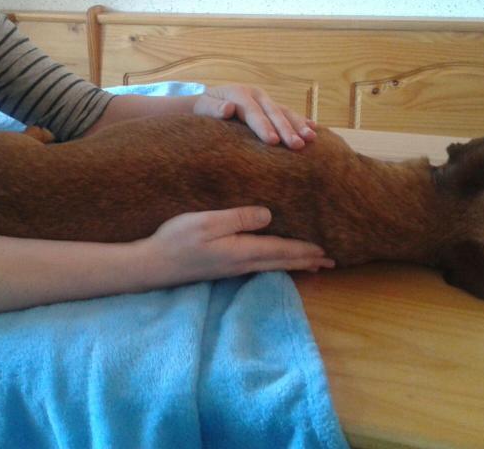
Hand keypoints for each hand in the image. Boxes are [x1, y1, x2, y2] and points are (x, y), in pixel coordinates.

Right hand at [140, 206, 334, 285]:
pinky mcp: (224, 268)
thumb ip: (238, 218)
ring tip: (313, 265)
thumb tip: (269, 215)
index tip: (327, 252)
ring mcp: (233, 268)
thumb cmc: (177, 240)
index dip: (305, 251)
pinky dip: (277, 263)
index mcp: (242, 250)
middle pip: (282, 262)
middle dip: (307, 261)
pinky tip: (275, 261)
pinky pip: (260, 265)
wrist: (152, 265)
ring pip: (273, 266)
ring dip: (295, 264)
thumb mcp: (207, 222)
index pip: (282, 251)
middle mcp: (242, 263)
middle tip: (331, 263)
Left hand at [193, 84, 316, 148]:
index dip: (263, 126)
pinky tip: (315, 129)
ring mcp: (266, 100)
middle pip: (273, 112)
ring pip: (285, 112)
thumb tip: (228, 108)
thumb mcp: (203, 107)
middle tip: (297, 145)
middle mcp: (256, 94)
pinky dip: (301, 121)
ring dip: (299, 125)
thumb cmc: (204, 109)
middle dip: (286, 129)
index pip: (253, 112)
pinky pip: (289, 113)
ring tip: (312, 139)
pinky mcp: (272, 106)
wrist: (209, 100)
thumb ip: (213, 108)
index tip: (272, 141)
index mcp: (239, 93)